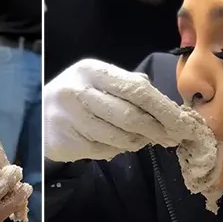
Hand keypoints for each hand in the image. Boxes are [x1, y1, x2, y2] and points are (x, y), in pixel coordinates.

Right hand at [44, 59, 206, 161]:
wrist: (39, 114)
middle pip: (131, 116)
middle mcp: (78, 91)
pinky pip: (105, 151)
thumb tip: (169, 107)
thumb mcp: (100, 80)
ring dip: (140, 142)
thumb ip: (131, 86)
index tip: (183, 122)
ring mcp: (70, 118)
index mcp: (92, 70)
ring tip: (145, 139)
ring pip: (120, 138)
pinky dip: (119, 149)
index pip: (137, 89)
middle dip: (158, 130)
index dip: (164, 108)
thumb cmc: (80, 95)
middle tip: (174, 137)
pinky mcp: (66, 142)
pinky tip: (119, 143)